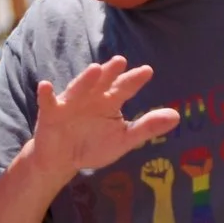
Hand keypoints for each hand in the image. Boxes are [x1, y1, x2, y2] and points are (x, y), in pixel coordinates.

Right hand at [26, 57, 181, 180]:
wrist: (64, 160)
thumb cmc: (94, 145)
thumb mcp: (124, 139)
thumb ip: (147, 127)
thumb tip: (177, 116)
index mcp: (110, 101)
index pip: (124, 87)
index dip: (134, 80)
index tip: (147, 71)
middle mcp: (91, 96)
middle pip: (102, 82)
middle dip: (110, 72)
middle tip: (120, 62)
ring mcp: (70, 102)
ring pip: (79, 87)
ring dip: (85, 79)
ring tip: (95, 69)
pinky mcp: (51, 113)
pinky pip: (48, 102)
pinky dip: (46, 94)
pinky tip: (46, 86)